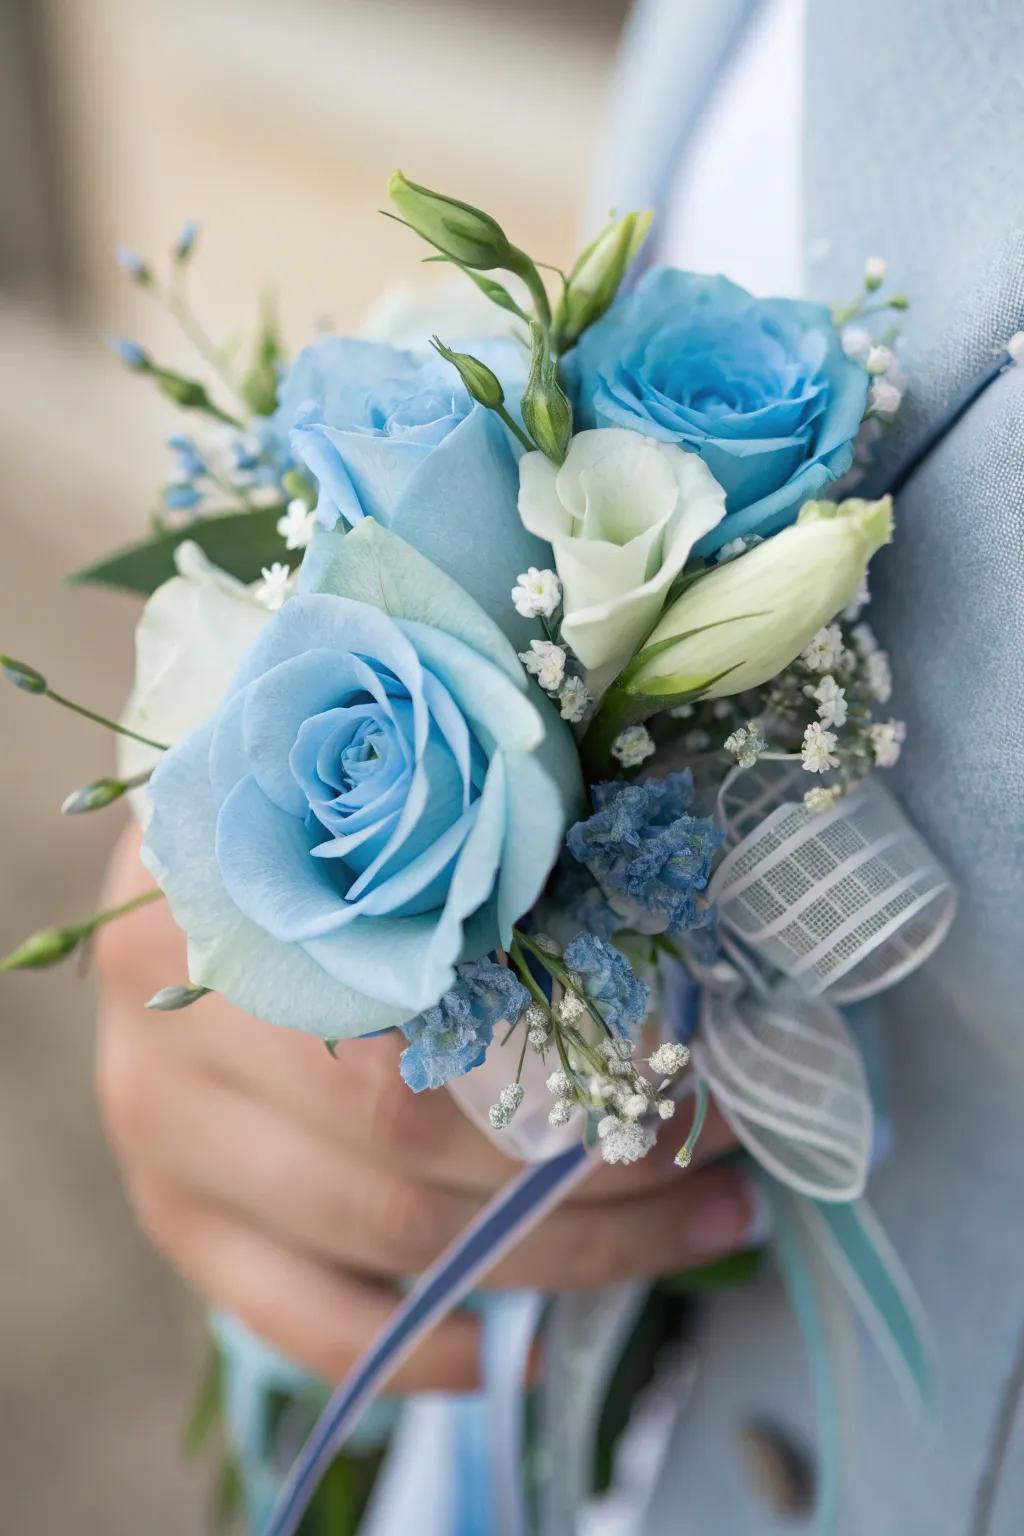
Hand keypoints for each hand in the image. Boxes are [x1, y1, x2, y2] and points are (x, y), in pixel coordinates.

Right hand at [95, 826, 755, 1392]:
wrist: (182, 866)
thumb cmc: (303, 825)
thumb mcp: (372, 806)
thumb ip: (473, 847)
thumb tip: (657, 902)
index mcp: (231, 900)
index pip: (429, 1007)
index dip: (585, 1047)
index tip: (706, 1060)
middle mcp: (176, 1029)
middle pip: (414, 1136)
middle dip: (593, 1164)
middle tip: (723, 1158)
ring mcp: (165, 1139)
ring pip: (388, 1233)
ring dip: (558, 1252)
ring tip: (695, 1226)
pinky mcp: (178, 1217)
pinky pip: (301, 1320)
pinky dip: (418, 1350)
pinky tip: (522, 1344)